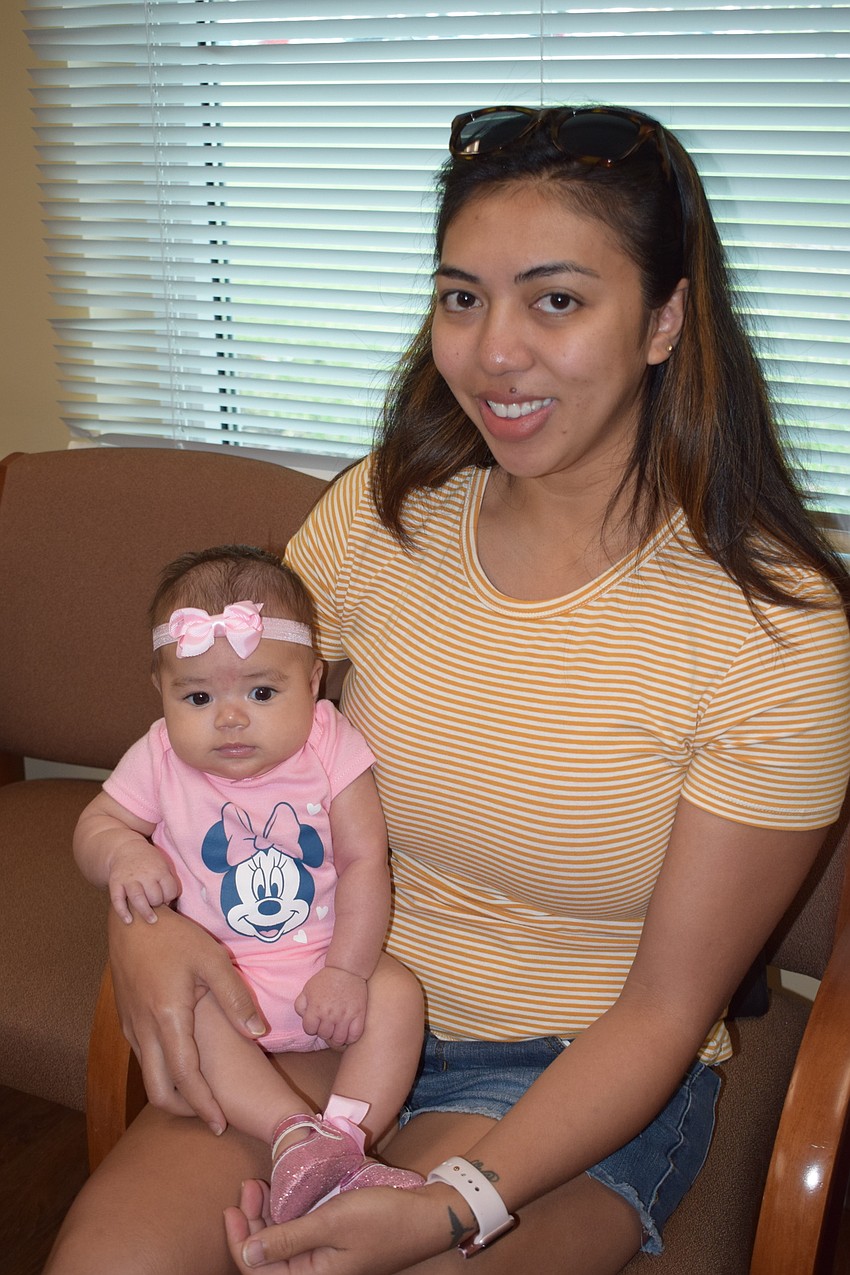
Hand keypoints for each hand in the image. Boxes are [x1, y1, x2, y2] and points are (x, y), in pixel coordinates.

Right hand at [108, 844, 180, 923]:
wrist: (125, 848)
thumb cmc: (148, 861)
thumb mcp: (163, 865)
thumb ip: (168, 881)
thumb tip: (171, 903)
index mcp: (159, 870)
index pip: (170, 890)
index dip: (170, 898)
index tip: (167, 899)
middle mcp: (144, 874)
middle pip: (155, 895)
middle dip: (157, 903)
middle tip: (156, 905)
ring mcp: (129, 879)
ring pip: (138, 898)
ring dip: (145, 911)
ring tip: (151, 920)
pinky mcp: (115, 883)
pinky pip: (117, 900)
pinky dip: (122, 912)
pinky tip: (128, 921)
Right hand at [108, 905, 267, 1130]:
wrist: (132, 918)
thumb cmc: (176, 936)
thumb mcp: (214, 960)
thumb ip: (236, 999)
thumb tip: (259, 1033)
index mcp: (168, 1018)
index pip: (186, 1077)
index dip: (203, 1105)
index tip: (221, 1124)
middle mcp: (144, 1029)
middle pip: (158, 1089)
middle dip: (185, 1110)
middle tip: (211, 1116)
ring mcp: (130, 1026)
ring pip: (148, 1075)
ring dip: (172, 1091)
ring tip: (201, 1095)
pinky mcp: (126, 1018)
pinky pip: (142, 1057)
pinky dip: (161, 1071)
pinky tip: (182, 1064)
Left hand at [224, 1177, 454, 1274]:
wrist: (427, 1216)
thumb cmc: (382, 1218)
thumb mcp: (332, 1223)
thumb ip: (289, 1239)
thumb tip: (248, 1251)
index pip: (258, 1268)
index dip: (239, 1238)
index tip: (231, 1205)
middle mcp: (316, 1273)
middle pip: (268, 1255)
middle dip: (252, 1221)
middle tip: (249, 1185)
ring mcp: (326, 1259)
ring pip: (283, 1242)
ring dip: (268, 1215)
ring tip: (262, 1184)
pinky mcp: (335, 1244)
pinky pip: (301, 1233)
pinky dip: (288, 1213)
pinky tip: (285, 1191)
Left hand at [294, 966, 366, 1047]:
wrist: (346, 970)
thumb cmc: (325, 980)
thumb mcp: (307, 989)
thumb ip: (300, 1005)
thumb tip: (303, 1018)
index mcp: (316, 1009)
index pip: (309, 1030)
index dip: (312, 1027)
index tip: (316, 1022)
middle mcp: (330, 1015)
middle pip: (324, 1036)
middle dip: (324, 1031)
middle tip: (327, 1024)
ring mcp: (345, 1016)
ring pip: (339, 1040)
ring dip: (336, 1038)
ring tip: (337, 1031)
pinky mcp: (359, 1015)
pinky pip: (354, 1036)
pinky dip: (350, 1039)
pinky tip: (348, 1033)